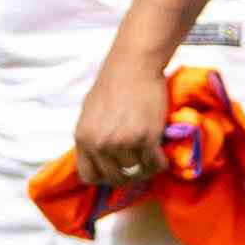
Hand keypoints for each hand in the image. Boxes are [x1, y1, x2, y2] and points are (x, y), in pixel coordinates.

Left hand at [67, 53, 174, 196]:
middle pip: (115, 177)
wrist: (133, 66)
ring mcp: (123, 143)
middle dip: (127, 174)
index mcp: (83, 138)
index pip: (88, 176)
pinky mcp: (146, 139)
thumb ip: (92, 137)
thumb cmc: (112, 84)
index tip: (115, 172)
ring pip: (137, 170)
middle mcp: (100, 144)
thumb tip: (97, 157)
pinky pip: (155, 164)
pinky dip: (161, 162)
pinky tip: (161, 153)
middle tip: (138, 164)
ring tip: (149, 152)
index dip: (103, 178)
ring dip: (145, 165)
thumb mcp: (89, 113)